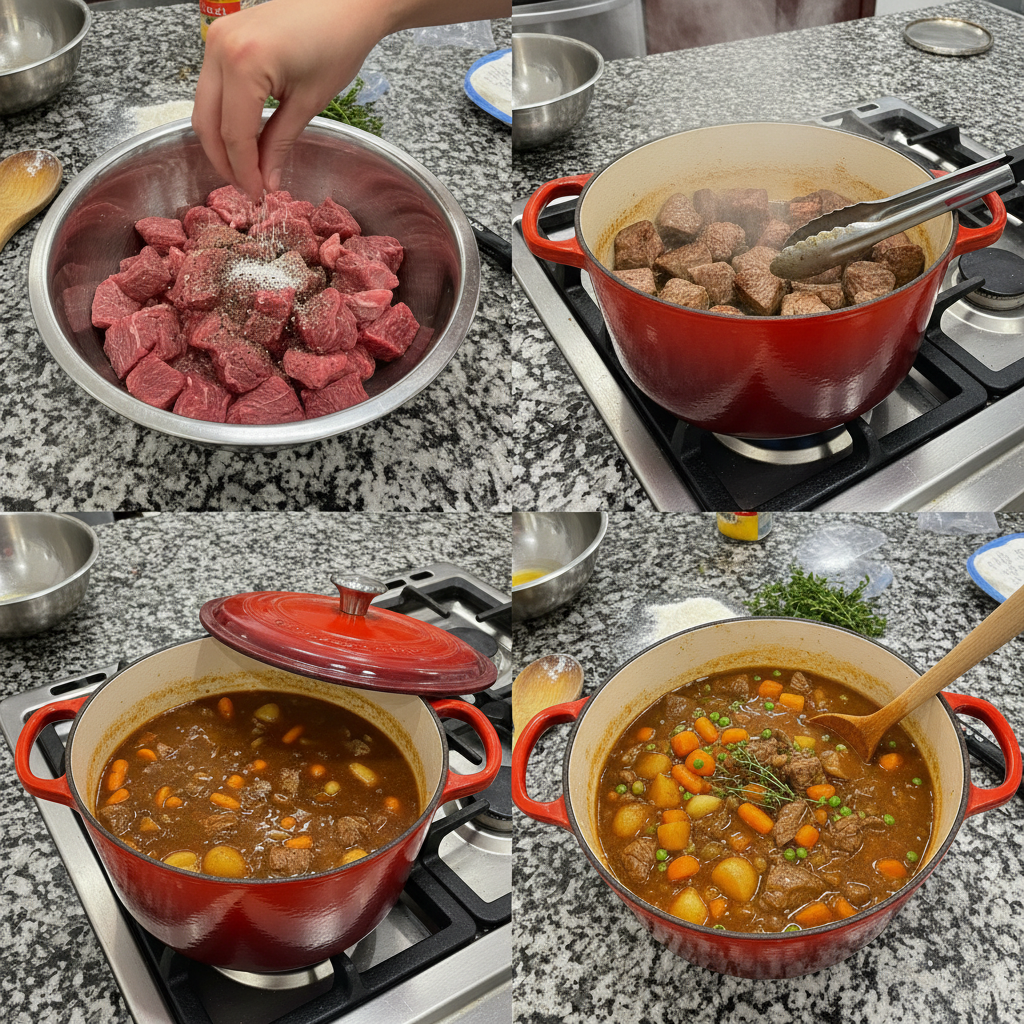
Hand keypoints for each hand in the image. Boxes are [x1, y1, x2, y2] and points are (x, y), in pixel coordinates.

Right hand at [192, 0, 388, 197]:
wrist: (344, 4)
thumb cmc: (336, 44)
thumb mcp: (308, 103)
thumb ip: (280, 144)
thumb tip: (266, 181)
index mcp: (243, 63)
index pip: (234, 134)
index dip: (244, 171)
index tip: (256, 195)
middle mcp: (219, 48)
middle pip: (207, 123)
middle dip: (225, 162)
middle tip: (248, 188)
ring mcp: (215, 39)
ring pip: (203, 108)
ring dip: (221, 142)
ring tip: (247, 169)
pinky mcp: (220, 38)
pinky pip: (212, 89)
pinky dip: (223, 118)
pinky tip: (244, 139)